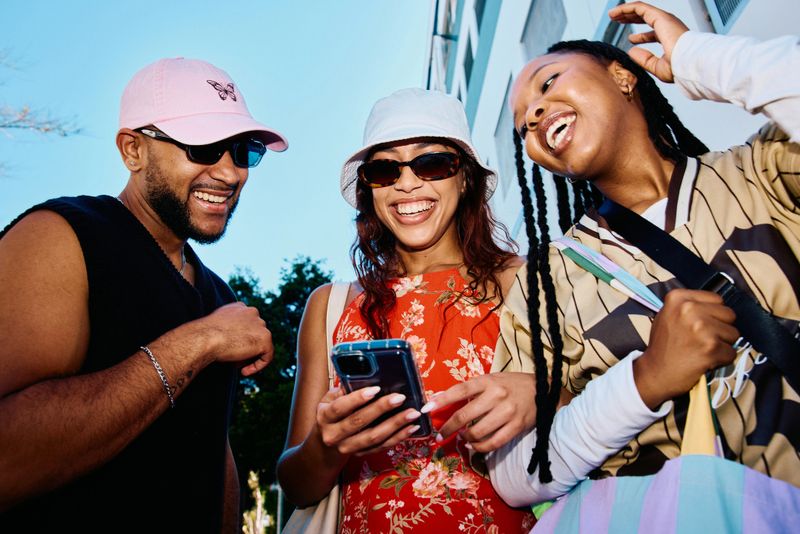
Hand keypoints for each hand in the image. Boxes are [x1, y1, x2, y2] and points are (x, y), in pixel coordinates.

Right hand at [195, 302, 273, 374]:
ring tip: (236, 364)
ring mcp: (261, 324)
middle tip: (233, 359)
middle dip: (246, 348)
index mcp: (241, 308)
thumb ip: (228, 330)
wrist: (205, 338)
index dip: (241, 339)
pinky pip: (267, 356)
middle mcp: (252, 312)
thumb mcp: (217, 327)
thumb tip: (235, 344)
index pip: (248, 324)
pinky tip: (244, 371)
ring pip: (261, 345)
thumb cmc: (205, 336)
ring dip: (250, 356)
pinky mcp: (265, 339)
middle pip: (255, 334)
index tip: (232, 349)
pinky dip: (258, 366)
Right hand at [316, 386, 422, 455]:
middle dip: (381, 409)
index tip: (375, 389)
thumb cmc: (330, 417)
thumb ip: (342, 391)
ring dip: (395, 425)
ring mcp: (347, 447)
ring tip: (412, 414)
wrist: (324, 448)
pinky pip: (381, 447)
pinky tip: (411, 428)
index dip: (357, 398)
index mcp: (324, 417)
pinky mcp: (360, 455)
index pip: (340, 407)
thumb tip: (363, 376)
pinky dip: (398, 437)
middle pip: (359, 422)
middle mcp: (333, 435)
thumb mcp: (328, 402)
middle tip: (400, 398)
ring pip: (373, 437)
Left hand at [422, 373, 536, 452]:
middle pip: (465, 415)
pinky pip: (493, 443)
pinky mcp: (516, 427)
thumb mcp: (491, 379)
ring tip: (461, 438)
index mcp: (488, 381)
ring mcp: (507, 412)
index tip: (426, 409)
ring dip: (464, 438)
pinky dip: (480, 447)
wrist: (544, 390)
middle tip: (439, 435)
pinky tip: (473, 446)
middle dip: (448, 428)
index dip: (441, 400)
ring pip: (477, 432)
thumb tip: (442, 399)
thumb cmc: (511, 384)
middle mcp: (497, 396)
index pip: (460, 390)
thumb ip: (471, 390)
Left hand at [608, 1, 689, 81]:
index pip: (653, 33)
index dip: (640, 36)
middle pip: (645, 18)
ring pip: (640, 10)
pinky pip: (639, 8)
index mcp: (670, 38)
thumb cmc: (679, 68)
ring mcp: (664, 20)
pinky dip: (626, 9)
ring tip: (612, 15)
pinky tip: (615, 13)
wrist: (687, 63)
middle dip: (631, 18)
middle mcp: (668, 26)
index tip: (629, 39)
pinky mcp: (659, 16)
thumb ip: (645, 59)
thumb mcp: (657, 67)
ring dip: (625, 11)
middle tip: (618, 21)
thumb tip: (631, 51)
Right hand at [634, 289, 738, 408]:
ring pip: (733, 334)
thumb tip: (716, 307)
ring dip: (722, 344)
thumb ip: (690, 306)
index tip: (701, 324)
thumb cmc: (663, 345)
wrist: (655, 372)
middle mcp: (689, 308)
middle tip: (702, 339)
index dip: (712, 314)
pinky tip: (705, 360)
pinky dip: (722, 359)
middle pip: (729, 315)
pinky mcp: (710, 347)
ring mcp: (701, 328)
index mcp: (678, 298)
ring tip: (702, 349)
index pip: (717, 299)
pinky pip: (731, 352)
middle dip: (720, 328)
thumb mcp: (667, 315)